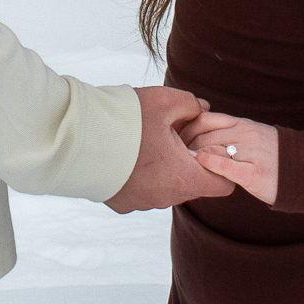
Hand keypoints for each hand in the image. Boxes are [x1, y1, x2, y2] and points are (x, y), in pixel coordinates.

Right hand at [106, 87, 234, 213]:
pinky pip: (141, 190)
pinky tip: (127, 154)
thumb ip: (191, 105)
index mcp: (184, 177)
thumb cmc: (128, 120)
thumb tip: (202, 110)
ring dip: (162, 168)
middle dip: (186, 160)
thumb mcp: (166, 101)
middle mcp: (168, 197)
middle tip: (169, 135)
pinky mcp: (123, 203)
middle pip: (191, 183)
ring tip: (144, 141)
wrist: (81, 138)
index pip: (222, 184)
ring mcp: (144, 203)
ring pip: (165, 186)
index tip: (203, 145)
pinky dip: (139, 175)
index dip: (218, 163)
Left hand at [180, 111, 279, 204]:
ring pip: (213, 147)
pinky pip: (227, 166)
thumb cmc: (272, 155)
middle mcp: (245, 135)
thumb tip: (197, 133)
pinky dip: (210, 163)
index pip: (205, 120)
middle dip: (186, 145)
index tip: (176, 140)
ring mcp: (250, 153)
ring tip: (182, 163)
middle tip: (173, 154)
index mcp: (242, 124)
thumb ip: (228, 133)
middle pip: (204, 135)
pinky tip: (201, 165)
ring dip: (194, 155)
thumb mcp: (250, 135)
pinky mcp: (254, 174)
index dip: (186, 129)